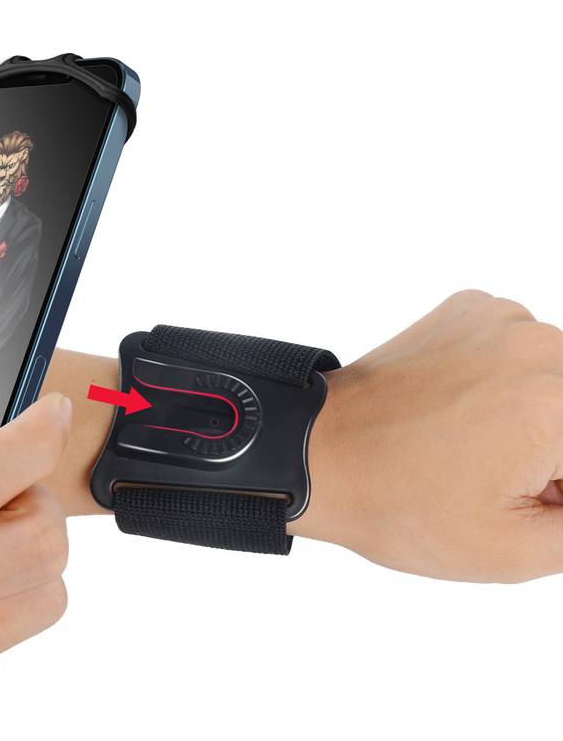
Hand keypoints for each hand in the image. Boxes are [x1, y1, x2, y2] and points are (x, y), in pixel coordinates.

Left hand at [294, 290, 562, 582]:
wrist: (319, 452)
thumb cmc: (396, 503)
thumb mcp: (513, 549)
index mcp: (558, 407)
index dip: (558, 484)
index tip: (537, 490)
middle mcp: (539, 346)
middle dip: (559, 454)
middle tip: (513, 482)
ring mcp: (501, 318)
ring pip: (560, 377)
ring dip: (544, 414)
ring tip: (480, 448)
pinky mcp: (471, 308)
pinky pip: (522, 347)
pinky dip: (510, 378)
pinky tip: (465, 408)